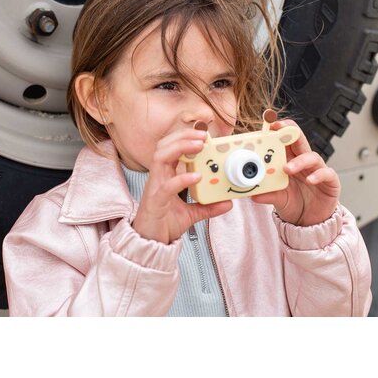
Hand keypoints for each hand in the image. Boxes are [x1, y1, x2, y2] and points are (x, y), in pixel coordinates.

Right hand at [132, 129, 232, 243]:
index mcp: (165, 175)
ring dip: (180, 148)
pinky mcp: (155, 201)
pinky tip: (196, 176)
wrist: (150, 242)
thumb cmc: (164, 223)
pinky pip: (166, 186)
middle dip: (183, 136)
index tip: (204, 134)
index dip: (185, 137)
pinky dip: (181, 179)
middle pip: (164, 146)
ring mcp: (155, 187)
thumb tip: (227, 202)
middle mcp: (158, 176)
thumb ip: (207, 206)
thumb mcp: (191, 213)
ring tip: (199, 146)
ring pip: (160, 157)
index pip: (171, 147)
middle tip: (203, 135)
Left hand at [251, 119, 340, 226]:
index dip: (278, 131)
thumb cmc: (294, 204)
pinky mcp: (330, 181)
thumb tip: (254, 195)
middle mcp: (303, 162)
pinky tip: (310, 180)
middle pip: (299, 140)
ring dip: (299, 161)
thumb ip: (269, 194)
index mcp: (289, 160)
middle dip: (290, 132)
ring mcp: (317, 170)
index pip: (284, 141)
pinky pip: (327, 173)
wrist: (309, 222)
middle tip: (279, 129)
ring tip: (287, 168)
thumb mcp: (278, 198)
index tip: (268, 125)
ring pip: (311, 156)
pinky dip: (318, 175)